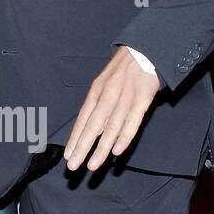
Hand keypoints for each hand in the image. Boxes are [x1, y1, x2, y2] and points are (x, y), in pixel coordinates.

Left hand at [64, 47, 160, 171]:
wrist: (146, 48)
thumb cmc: (124, 68)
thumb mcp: (106, 81)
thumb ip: (99, 104)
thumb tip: (91, 129)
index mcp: (97, 90)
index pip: (82, 118)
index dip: (75, 138)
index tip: (68, 155)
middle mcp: (108, 94)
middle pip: (93, 125)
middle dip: (82, 147)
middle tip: (73, 166)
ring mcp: (125, 97)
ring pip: (111, 127)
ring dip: (101, 148)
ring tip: (93, 165)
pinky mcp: (142, 98)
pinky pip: (132, 121)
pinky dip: (124, 137)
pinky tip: (116, 151)